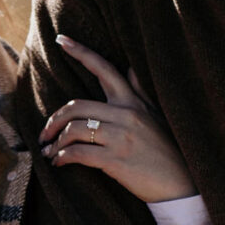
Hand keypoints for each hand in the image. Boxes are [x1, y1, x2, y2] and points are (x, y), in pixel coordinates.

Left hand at [39, 37, 197, 205]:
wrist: (181, 185)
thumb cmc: (167, 153)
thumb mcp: (156, 116)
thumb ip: (140, 92)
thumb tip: (130, 68)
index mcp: (133, 102)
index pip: (105, 69)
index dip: (80, 52)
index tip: (60, 39)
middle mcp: (126, 115)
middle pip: (76, 106)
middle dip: (54, 120)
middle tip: (43, 134)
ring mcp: (121, 137)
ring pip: (74, 129)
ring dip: (55, 142)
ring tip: (49, 152)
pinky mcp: (115, 160)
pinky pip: (78, 153)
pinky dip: (63, 157)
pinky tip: (59, 163)